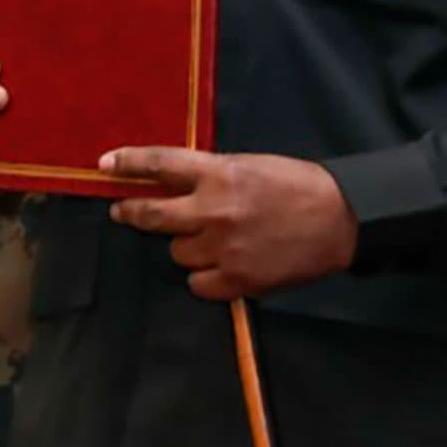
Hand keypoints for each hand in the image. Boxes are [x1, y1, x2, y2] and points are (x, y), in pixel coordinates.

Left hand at [102, 149, 358, 300]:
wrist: (341, 220)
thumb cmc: (300, 185)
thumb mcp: (253, 166)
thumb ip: (214, 175)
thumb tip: (176, 185)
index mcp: (221, 175)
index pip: (161, 164)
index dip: (129, 163)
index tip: (105, 164)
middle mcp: (214, 211)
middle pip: (153, 215)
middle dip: (133, 212)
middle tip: (124, 210)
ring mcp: (222, 249)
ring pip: (177, 253)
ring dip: (188, 246)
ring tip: (215, 240)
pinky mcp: (235, 281)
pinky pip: (197, 283)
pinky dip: (206, 276)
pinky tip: (224, 265)